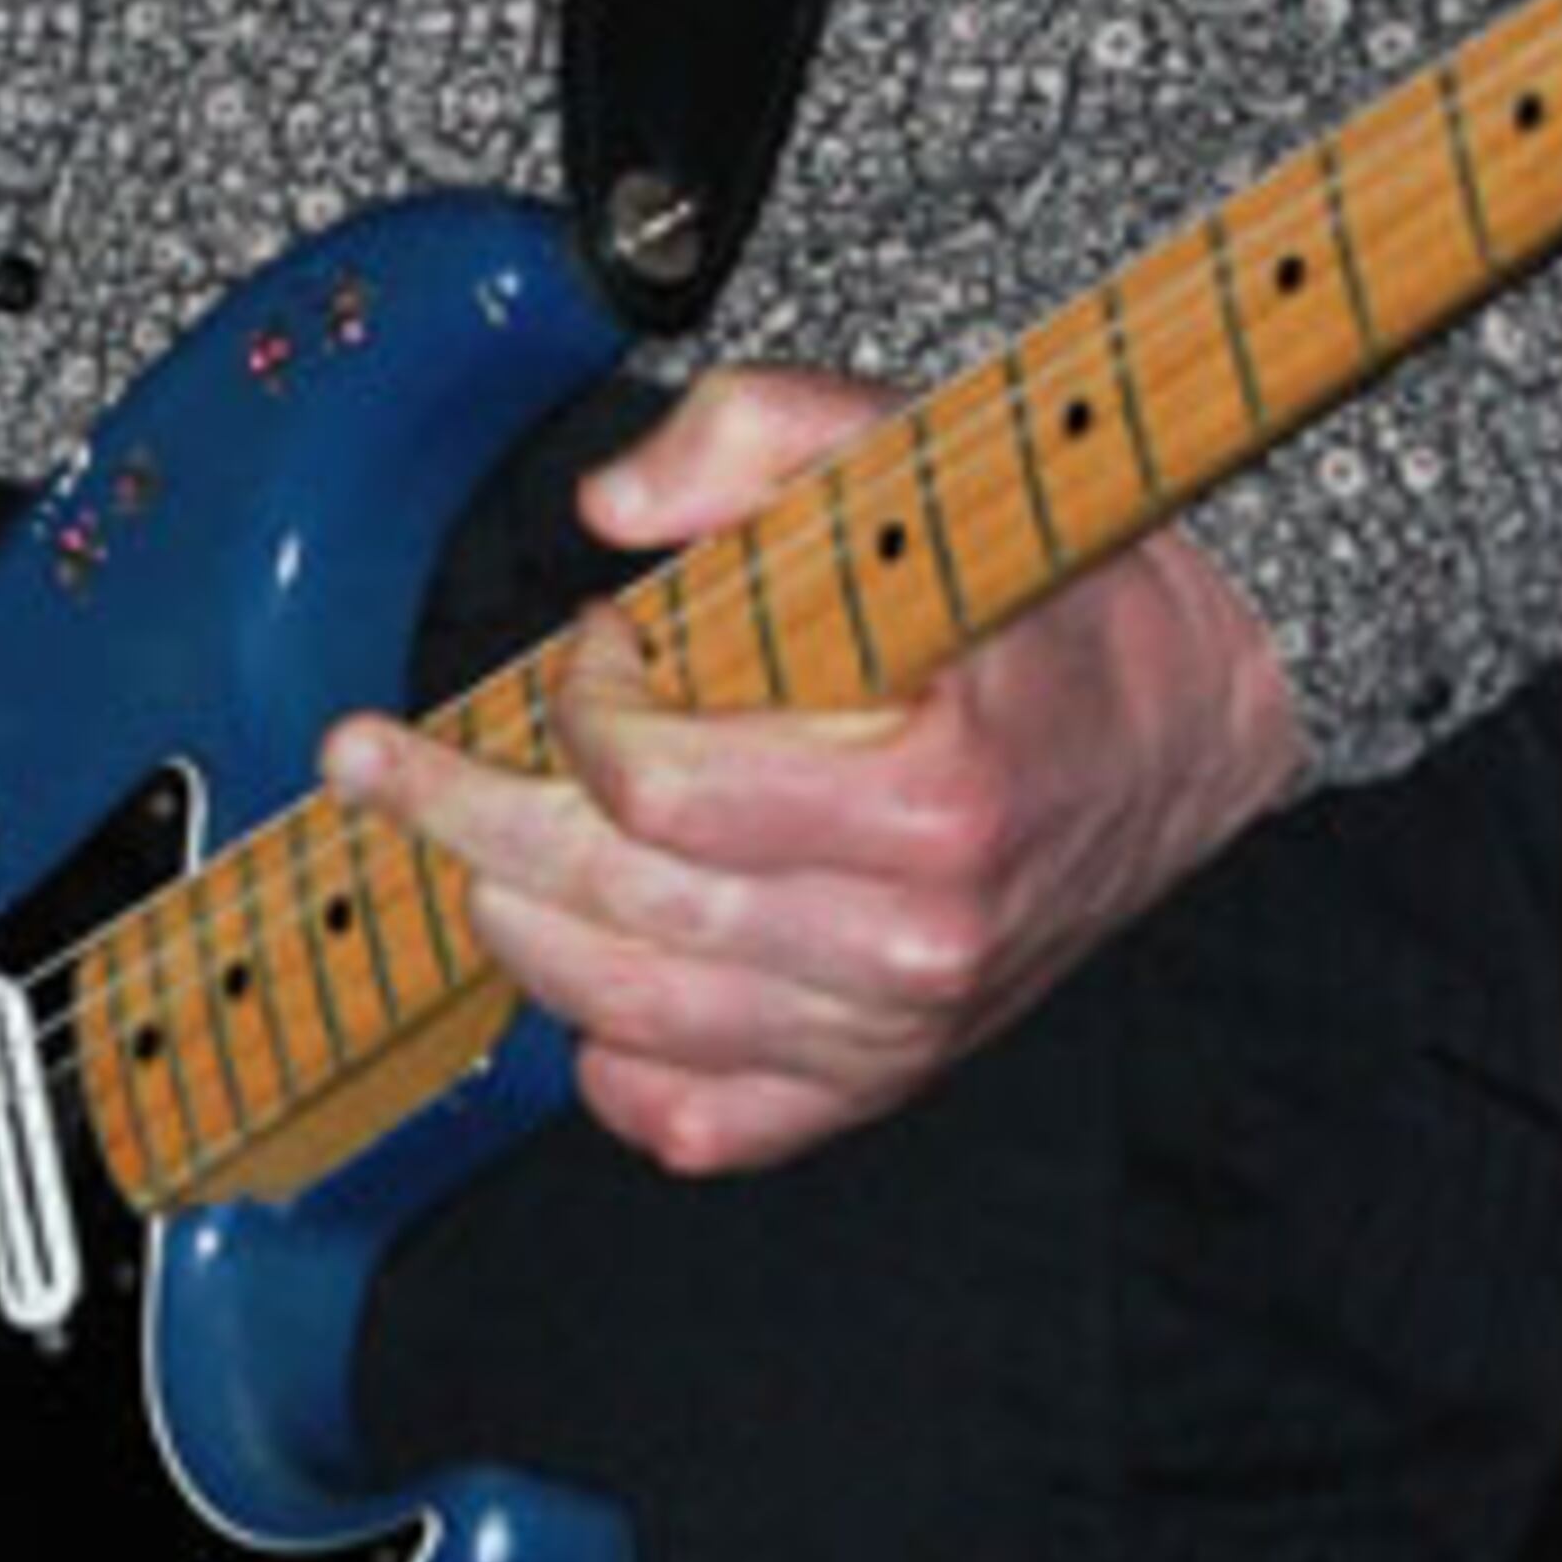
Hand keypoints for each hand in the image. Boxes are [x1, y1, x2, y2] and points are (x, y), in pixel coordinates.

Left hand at [321, 362, 1307, 1176]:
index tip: (595, 643)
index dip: (584, 707)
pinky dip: (608, 1067)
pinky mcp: (877, 1083)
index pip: (662, 793)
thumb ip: (755, 438)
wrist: (1183, 723)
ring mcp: (895, 1029)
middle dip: (465, 817)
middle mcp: (914, 938)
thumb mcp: (912, 451)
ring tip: (464, 845)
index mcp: (932, 788)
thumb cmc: (1046, 591)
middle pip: (614, 909)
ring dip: (515, 925)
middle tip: (378, 760)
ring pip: (627, 1021)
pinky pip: (696, 1123)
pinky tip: (580, 980)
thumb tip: (612, 506)